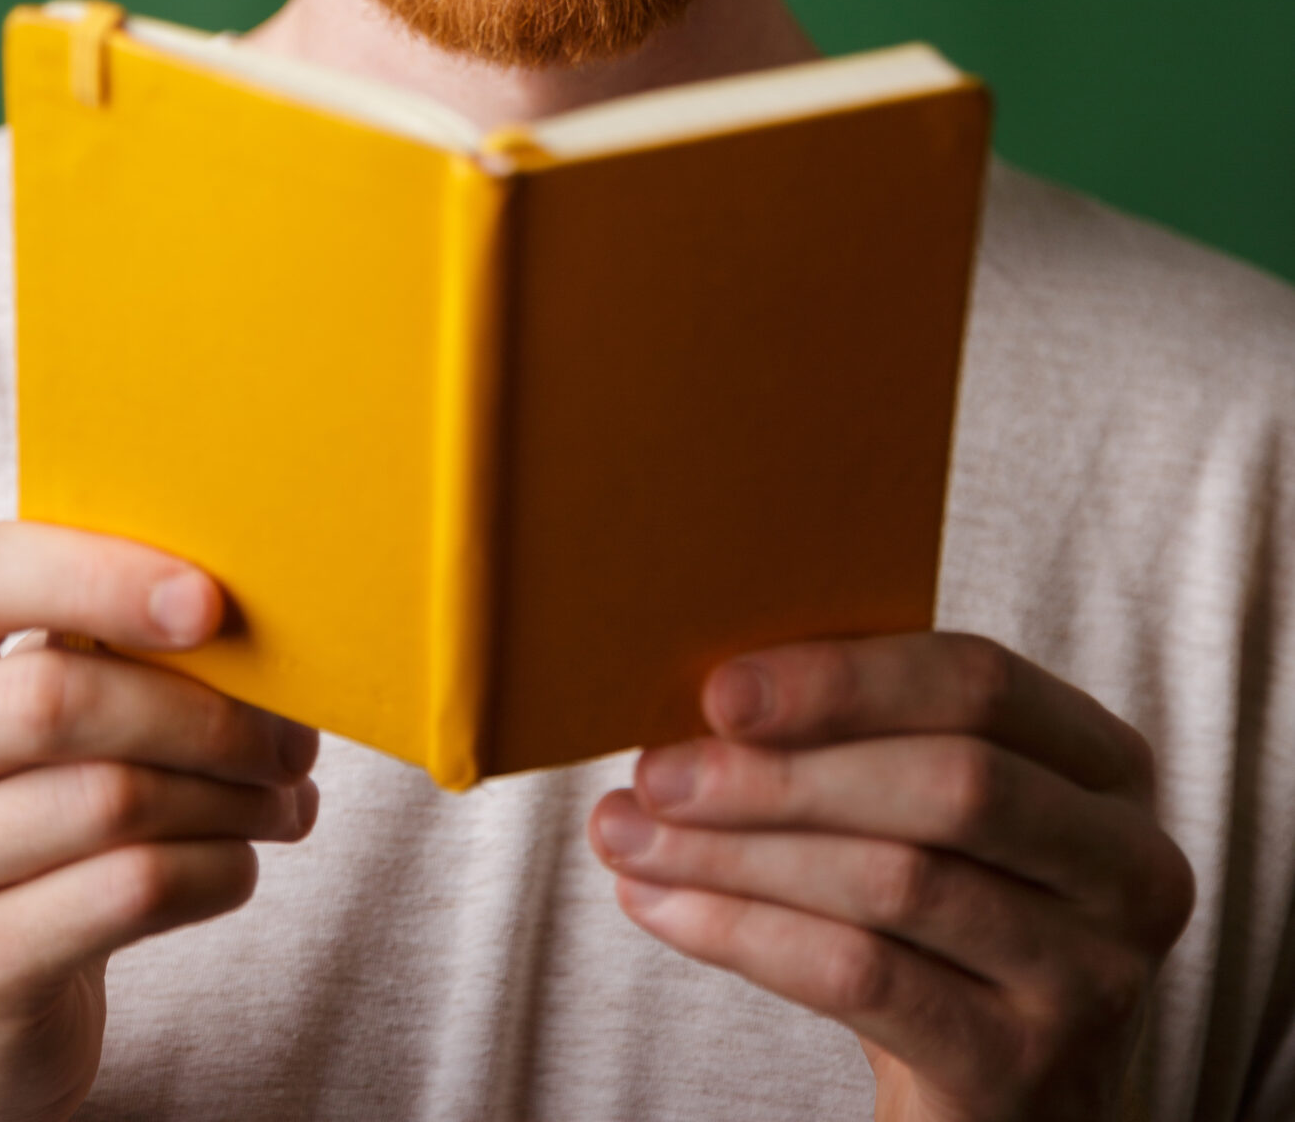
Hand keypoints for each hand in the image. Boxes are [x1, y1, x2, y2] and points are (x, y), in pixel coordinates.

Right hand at [0, 521, 317, 1121]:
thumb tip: (247, 599)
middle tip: (290, 734)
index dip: (98, 574)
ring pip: (109, 800)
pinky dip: (216, 869)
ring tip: (282, 799)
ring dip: (230, 796)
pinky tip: (239, 863)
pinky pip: (129, 892)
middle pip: (53, 697)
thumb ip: (93, 643)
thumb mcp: (22, 722)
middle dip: (201, 711)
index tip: (211, 599)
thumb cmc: (21, 823)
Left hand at [589, 633, 1193, 1120]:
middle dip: (783, 772)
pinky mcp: (1028, 1070)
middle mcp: (1128, 865)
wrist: (1000, 1102)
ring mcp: (1092, 978)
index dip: (845, 677)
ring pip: (897, 881)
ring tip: (630, 837)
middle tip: (657, 771)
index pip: (981, 682)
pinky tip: (664, 909)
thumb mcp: (937, 818)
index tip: (719, 688)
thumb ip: (866, 739)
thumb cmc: (944, 923)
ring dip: (738, 854)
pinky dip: (745, 935)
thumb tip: (702, 698)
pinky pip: (864, 979)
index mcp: (1106, 765)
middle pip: (950, 782)